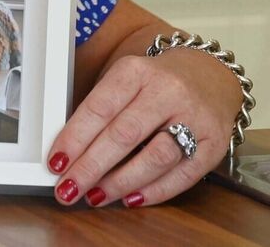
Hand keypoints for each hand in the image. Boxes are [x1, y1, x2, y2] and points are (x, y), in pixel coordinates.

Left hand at [46, 48, 242, 207]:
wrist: (209, 76)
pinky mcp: (214, 144)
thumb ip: (100, 109)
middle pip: (124, 134)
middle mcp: (167, 92)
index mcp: (136, 71)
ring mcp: (194, 118)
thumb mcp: (124, 80)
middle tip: (69, 188)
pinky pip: (182, 175)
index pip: (99, 107)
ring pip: (155, 157)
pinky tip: (130, 199)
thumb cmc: (155, 82)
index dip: (75, 138)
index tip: (55, 162)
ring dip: (121, 182)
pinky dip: (153, 191)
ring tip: (96, 196)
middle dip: (91, 166)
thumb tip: (69, 151)